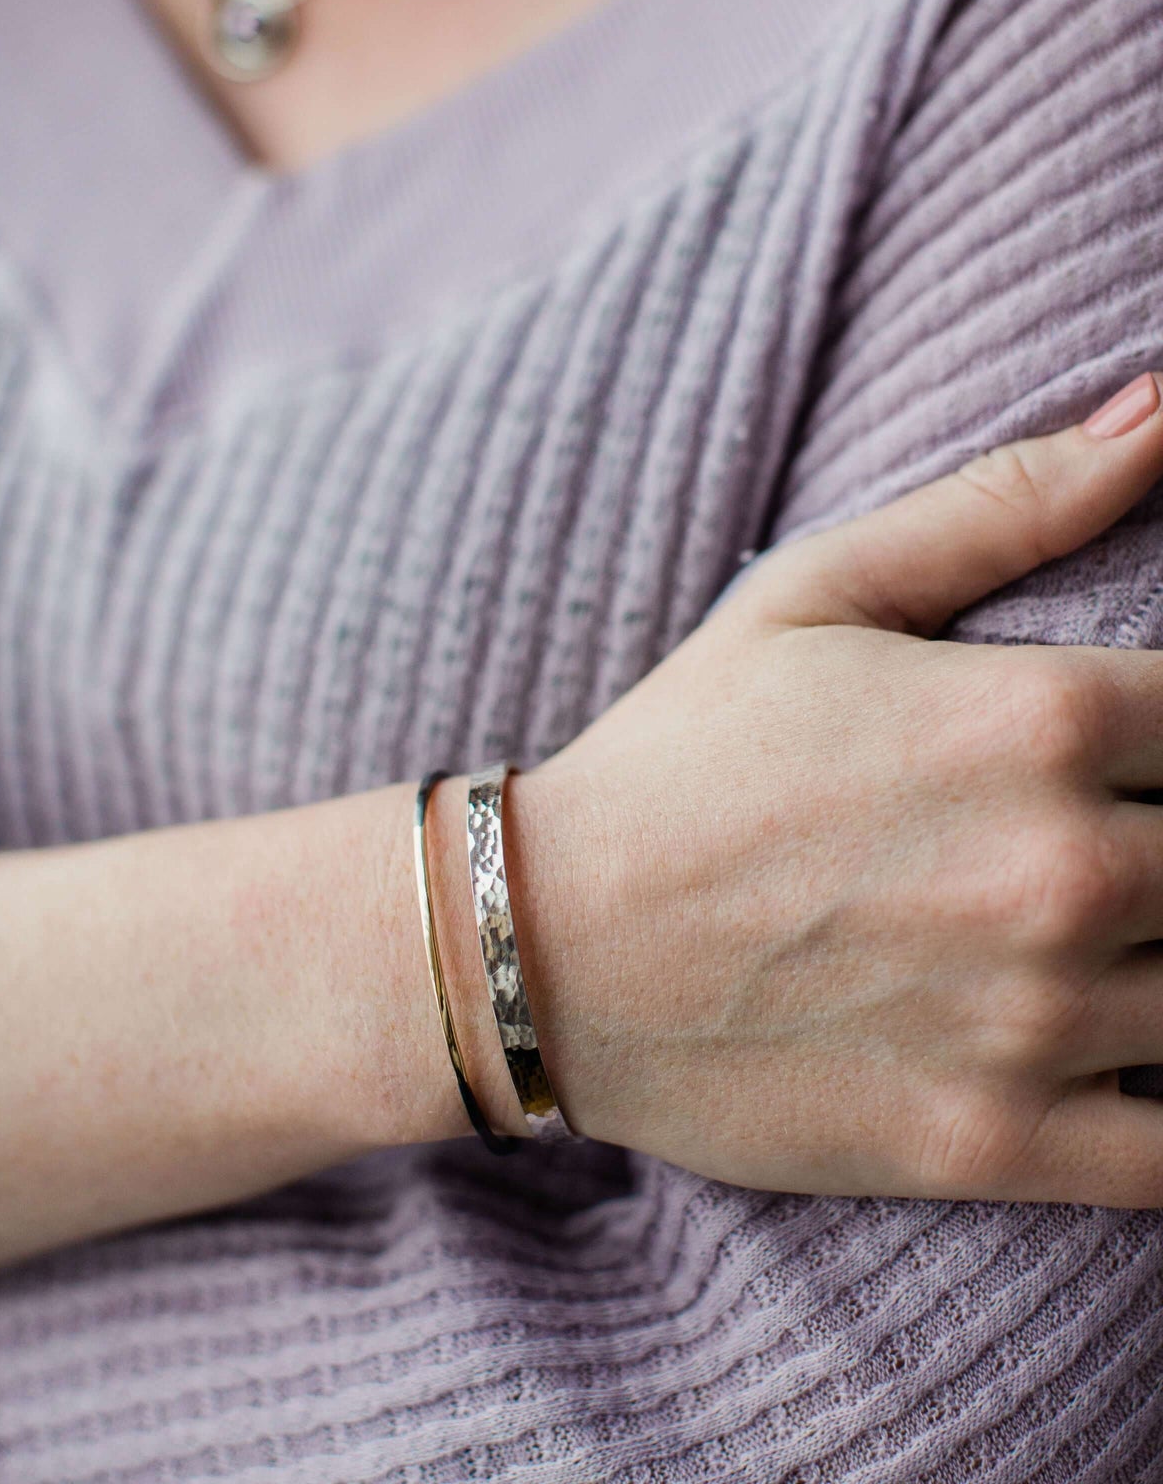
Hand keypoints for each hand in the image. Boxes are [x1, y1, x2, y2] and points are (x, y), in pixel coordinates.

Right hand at [517, 371, 1162, 1206]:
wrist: (545, 945)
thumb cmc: (686, 755)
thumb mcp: (820, 592)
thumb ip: (1010, 503)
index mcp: (1040, 718)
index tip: (1133, 760)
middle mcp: (1063, 870)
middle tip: (1107, 844)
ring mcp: (1035, 1022)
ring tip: (1101, 934)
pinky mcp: (996, 1146)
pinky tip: (1119, 1055)